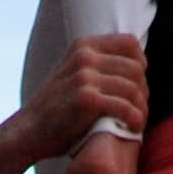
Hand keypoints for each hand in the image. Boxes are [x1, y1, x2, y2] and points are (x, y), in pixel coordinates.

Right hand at [16, 34, 144, 158]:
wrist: (29, 129)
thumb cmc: (57, 106)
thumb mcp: (73, 71)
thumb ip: (98, 63)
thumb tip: (137, 65)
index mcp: (83, 45)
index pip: (130, 43)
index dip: (141, 64)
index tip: (137, 84)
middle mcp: (85, 56)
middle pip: (136, 68)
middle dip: (143, 91)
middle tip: (138, 109)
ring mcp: (84, 76)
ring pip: (134, 89)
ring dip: (141, 108)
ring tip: (137, 121)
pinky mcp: (87, 99)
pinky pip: (125, 107)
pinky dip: (135, 119)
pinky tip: (133, 128)